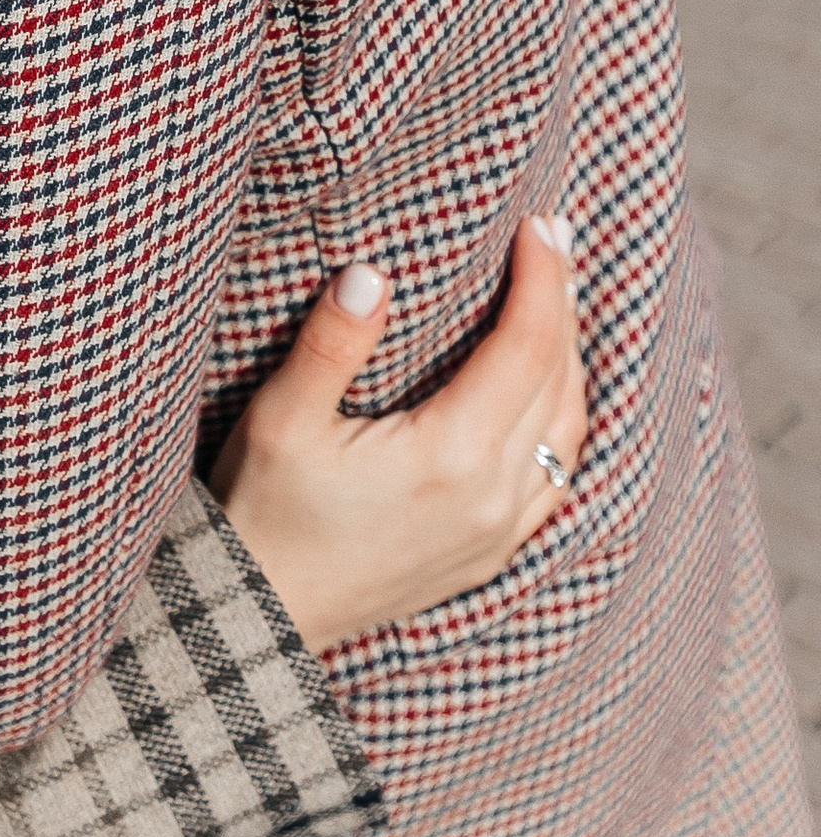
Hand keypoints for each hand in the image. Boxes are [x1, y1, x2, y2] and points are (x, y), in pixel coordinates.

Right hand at [210, 218, 585, 659]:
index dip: (541, 279)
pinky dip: (563, 416)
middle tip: (555, 237)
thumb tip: (372, 272)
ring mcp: (500, 532)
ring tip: (558, 297)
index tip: (539, 222)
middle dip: (562, 303)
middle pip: (560, 381)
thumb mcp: (283, 418)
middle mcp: (493, 497)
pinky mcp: (492, 553)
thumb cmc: (265, 511)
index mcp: (451, 456)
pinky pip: (557, 474)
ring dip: (571, 357)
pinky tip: (549, 390)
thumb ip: (332, 343)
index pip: (526, 346)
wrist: (266, 614)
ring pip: (568, 429)